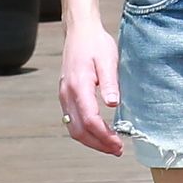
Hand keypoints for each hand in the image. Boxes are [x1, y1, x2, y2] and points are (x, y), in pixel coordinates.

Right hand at [57, 20, 124, 155]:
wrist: (79, 31)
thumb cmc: (95, 44)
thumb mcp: (108, 60)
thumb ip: (110, 82)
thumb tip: (113, 104)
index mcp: (79, 86)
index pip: (90, 120)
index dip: (104, 136)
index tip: (118, 144)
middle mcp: (67, 94)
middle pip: (79, 130)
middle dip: (98, 144)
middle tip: (117, 150)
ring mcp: (64, 95)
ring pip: (73, 128)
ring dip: (91, 141)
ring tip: (110, 146)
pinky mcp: (65, 95)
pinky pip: (72, 120)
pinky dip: (85, 132)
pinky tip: (99, 133)